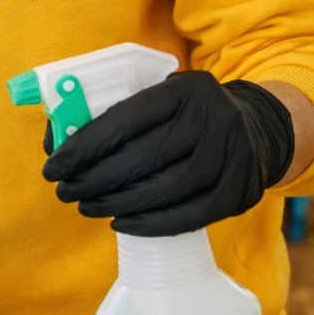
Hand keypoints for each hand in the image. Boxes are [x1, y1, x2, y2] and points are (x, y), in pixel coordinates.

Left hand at [42, 71, 294, 236]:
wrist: (259, 126)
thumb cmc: (187, 114)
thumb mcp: (161, 97)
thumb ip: (115, 111)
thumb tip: (58, 140)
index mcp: (183, 90)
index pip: (124, 120)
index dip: (84, 147)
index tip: (54, 167)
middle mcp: (211, 119)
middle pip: (141, 158)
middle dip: (93, 179)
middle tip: (65, 191)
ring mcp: (231, 156)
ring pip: (163, 189)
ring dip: (116, 203)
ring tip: (86, 207)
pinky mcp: (240, 190)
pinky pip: (189, 215)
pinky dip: (150, 224)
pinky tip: (121, 223)